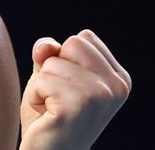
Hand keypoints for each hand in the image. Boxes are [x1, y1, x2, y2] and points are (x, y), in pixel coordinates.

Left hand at [19, 29, 131, 149]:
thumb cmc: (50, 114)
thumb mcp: (53, 74)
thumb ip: (51, 52)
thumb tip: (45, 46)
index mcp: (119, 78)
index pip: (83, 38)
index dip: (66, 59)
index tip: (70, 88)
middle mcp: (116, 88)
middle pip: (72, 44)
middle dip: (54, 68)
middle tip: (59, 98)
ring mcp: (99, 98)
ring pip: (52, 62)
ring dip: (42, 86)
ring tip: (53, 109)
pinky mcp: (76, 108)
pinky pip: (41, 81)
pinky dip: (35, 98)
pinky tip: (48, 116)